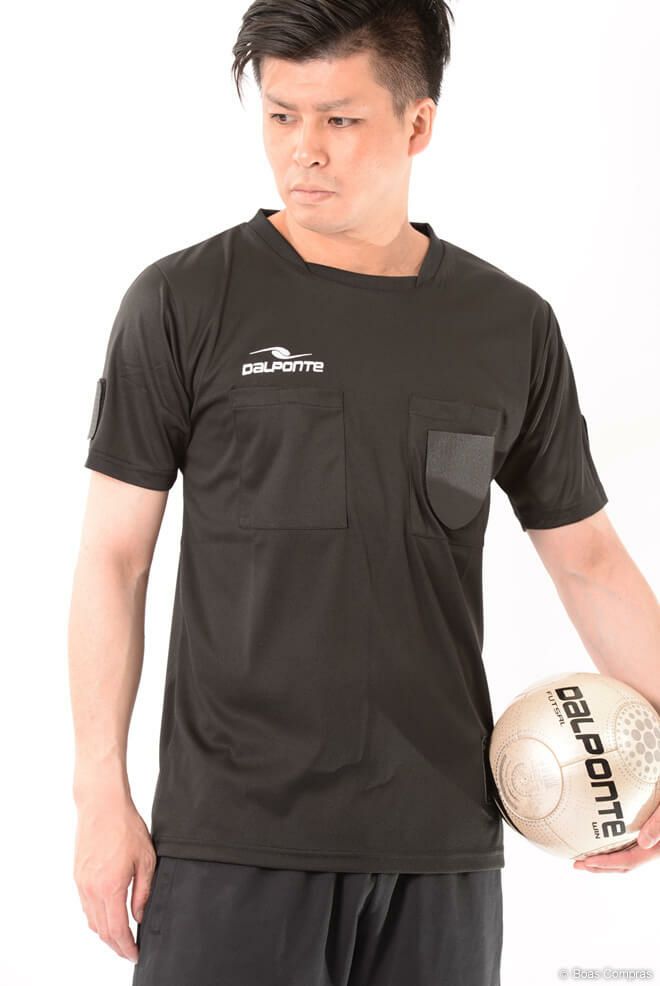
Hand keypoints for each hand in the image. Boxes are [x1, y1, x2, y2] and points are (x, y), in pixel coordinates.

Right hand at [73, 796, 156, 962]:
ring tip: (120, 938)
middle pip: (102, 930)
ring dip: (105, 934)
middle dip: (116, 945)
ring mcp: (82, 883)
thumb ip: (143, 892)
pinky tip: (107, 916)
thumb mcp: (146, 859)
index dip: (126, 947)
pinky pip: (86, 906)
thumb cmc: (126, 827)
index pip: (117, 929)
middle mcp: (92, 889)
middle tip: (129, 951)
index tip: (135, 954)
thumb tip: (139, 916)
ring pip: (92, 920)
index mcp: (110, 887)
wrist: (102, 806)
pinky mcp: (78, 876)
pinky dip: (96, 918)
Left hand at [572, 802, 659, 872]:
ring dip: (605, 860)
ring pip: (626, 857)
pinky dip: (613, 848)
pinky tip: (601, 839)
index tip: (586, 862)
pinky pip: (628, 845)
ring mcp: (651, 842)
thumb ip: (659, 824)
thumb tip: (644, 843)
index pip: (629, 861)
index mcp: (658, 847)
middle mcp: (654, 848)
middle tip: (577, 864)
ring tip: (585, 857)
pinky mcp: (648, 833)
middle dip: (600, 867)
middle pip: (625, 865)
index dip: (607, 864)